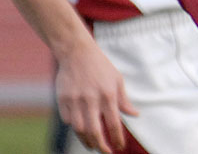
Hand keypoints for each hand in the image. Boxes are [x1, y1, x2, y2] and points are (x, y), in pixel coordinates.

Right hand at [56, 38, 138, 153]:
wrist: (77, 53)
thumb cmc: (101, 67)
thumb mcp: (117, 80)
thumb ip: (124, 100)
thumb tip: (135, 115)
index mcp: (108, 94)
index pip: (114, 123)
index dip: (117, 138)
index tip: (119, 147)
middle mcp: (91, 99)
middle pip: (95, 131)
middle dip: (101, 145)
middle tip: (105, 151)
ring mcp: (75, 100)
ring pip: (79, 129)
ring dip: (86, 140)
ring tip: (92, 144)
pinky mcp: (62, 100)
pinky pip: (68, 120)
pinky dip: (74, 127)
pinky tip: (81, 129)